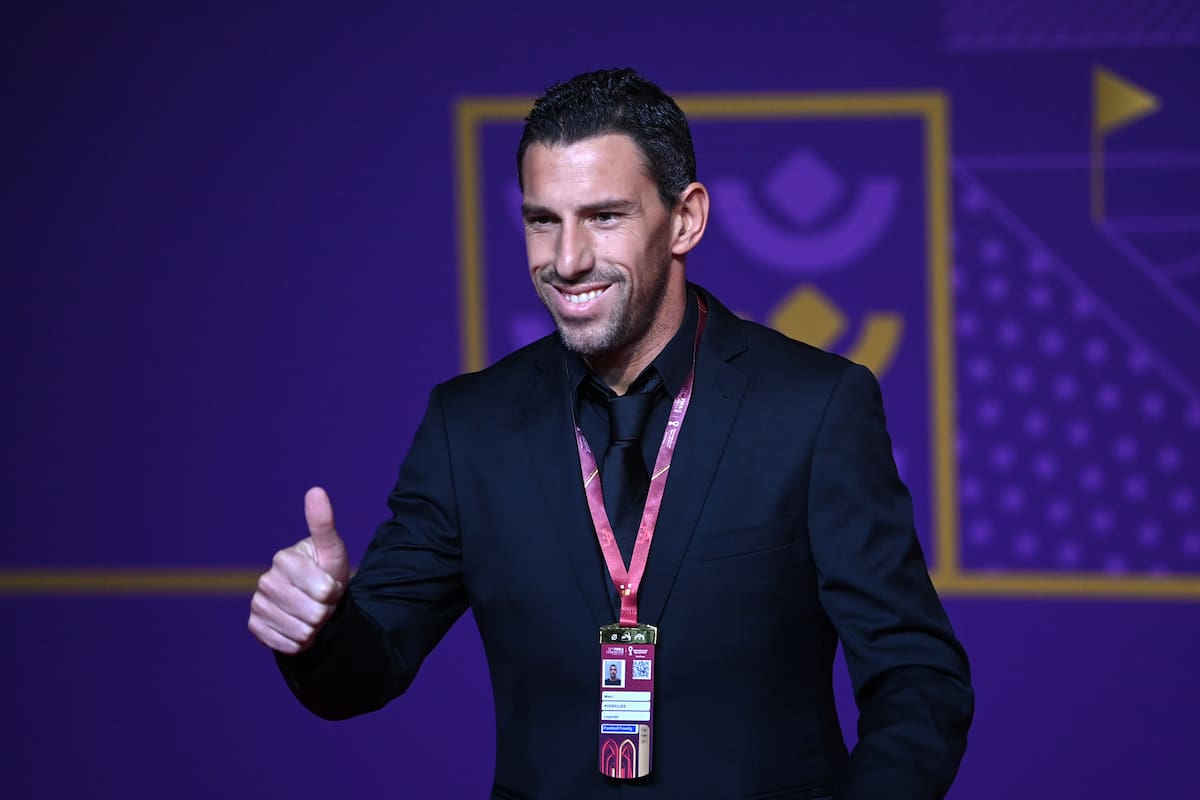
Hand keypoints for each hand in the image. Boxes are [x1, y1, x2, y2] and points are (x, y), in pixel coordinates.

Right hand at [248, 487, 350, 653]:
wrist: (314, 602)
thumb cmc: (326, 572)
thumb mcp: (332, 550)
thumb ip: (323, 524)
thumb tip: (316, 490)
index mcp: (284, 559)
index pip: (324, 590)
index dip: (334, 592)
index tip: (331, 585)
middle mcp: (265, 580)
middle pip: (314, 613)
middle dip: (326, 611)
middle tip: (322, 602)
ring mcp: (258, 604)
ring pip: (302, 631)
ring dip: (315, 628)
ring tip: (312, 614)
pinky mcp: (255, 626)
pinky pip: (286, 645)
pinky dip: (300, 642)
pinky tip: (300, 628)